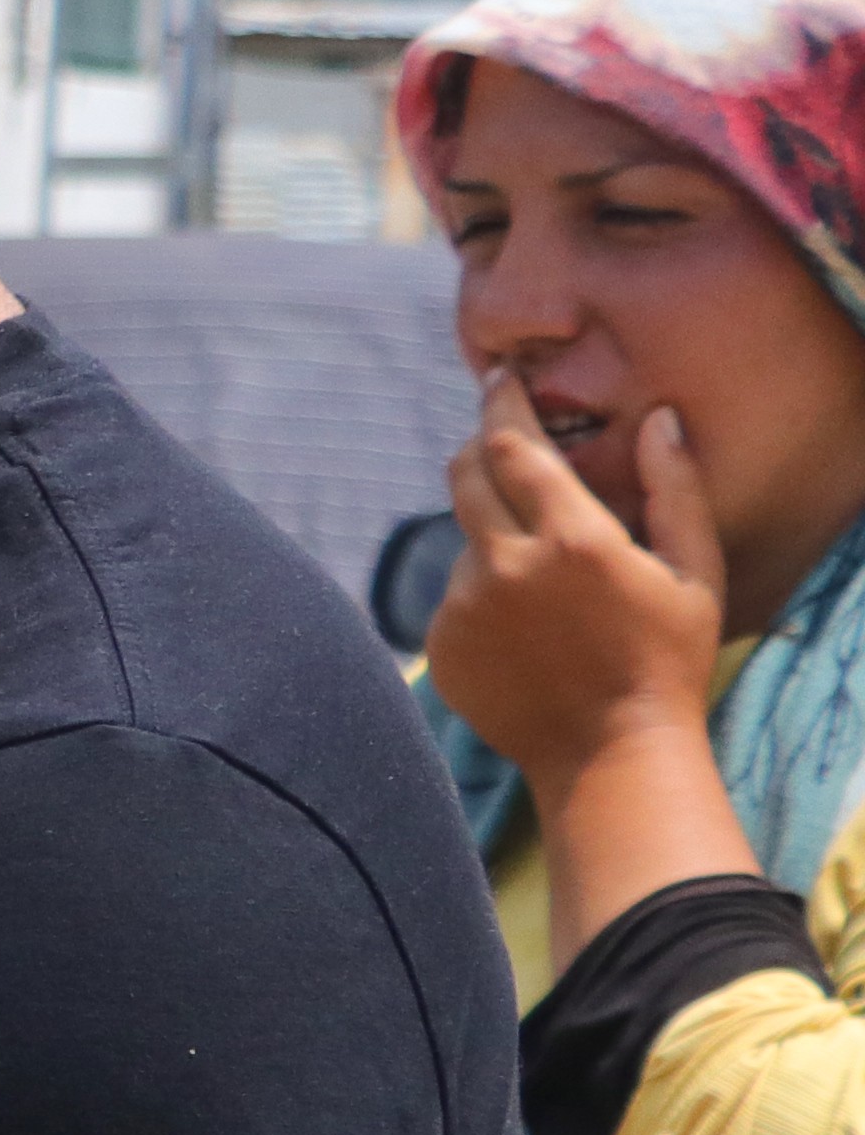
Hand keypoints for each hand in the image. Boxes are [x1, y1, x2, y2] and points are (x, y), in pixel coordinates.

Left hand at [433, 372, 727, 791]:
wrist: (608, 755)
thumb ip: (675, 488)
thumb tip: (657, 419)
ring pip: (465, 539)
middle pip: (466, 474)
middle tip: (498, 440)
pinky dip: (483, 595)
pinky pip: (455, 596)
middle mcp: (505, 564)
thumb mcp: (693, 572)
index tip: (498, 380)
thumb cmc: (666, 661)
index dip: (502, 404)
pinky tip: (527, 632)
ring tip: (546, 585)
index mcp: (572, 538)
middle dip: (479, 447)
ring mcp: (464, 605)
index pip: (514, 445)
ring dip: (495, 538)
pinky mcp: (441, 642)